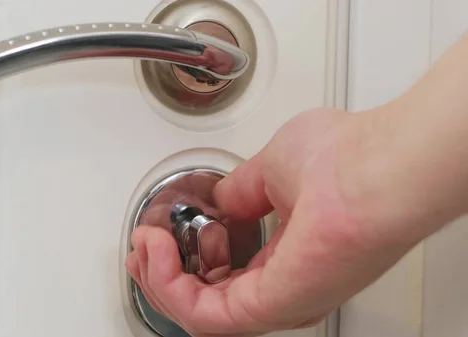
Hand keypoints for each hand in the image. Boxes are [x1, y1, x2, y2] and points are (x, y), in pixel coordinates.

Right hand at [125, 107, 421, 336]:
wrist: (380, 168)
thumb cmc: (345, 160)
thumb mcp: (271, 168)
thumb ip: (241, 192)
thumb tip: (221, 199)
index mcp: (289, 256)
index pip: (225, 277)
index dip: (185, 260)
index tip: (159, 236)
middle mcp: (284, 286)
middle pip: (205, 300)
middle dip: (162, 275)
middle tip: (142, 246)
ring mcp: (277, 301)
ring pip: (197, 313)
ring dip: (159, 279)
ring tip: (146, 244)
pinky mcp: (268, 307)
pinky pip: (201, 314)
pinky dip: (168, 284)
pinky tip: (156, 251)